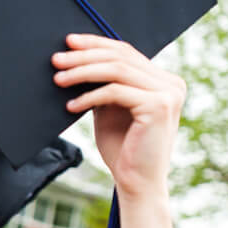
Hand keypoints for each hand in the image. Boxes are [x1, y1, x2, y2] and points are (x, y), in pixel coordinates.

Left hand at [52, 34, 184, 204]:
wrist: (137, 185)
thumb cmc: (122, 150)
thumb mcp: (111, 109)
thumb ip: (105, 84)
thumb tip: (78, 58)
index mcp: (163, 81)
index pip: (126, 52)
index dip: (96, 44)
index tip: (69, 42)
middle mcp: (171, 83)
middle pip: (121, 56)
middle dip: (84, 55)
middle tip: (56, 59)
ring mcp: (168, 93)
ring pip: (117, 70)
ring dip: (82, 72)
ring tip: (58, 79)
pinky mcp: (159, 106)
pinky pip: (116, 91)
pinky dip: (89, 95)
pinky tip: (71, 105)